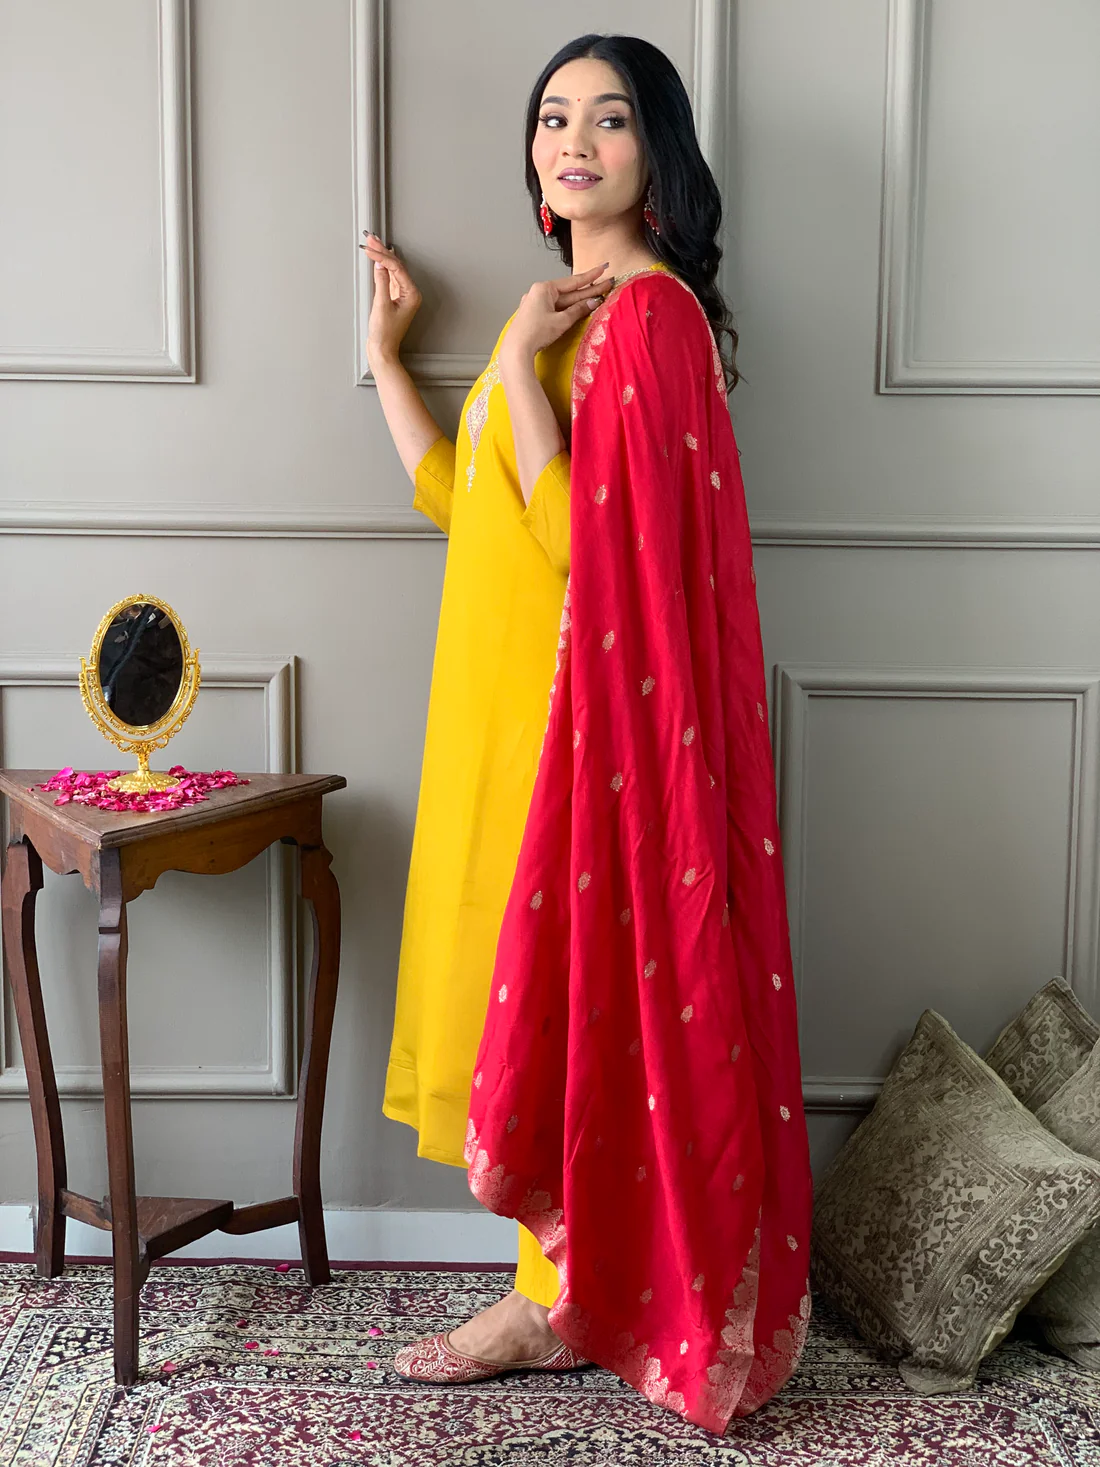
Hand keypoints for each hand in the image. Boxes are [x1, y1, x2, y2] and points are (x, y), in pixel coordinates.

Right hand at [360, 231, 421, 369]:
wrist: (382, 350)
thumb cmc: (384, 334)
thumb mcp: (381, 305)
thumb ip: (382, 282)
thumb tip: (379, 265)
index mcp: (412, 294)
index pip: (397, 268)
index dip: (383, 257)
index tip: (370, 249)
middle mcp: (410, 293)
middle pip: (396, 266)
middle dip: (382, 252)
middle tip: (371, 238)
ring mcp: (403, 295)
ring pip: (392, 270)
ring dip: (381, 257)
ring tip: (371, 243)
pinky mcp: (394, 298)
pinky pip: (389, 277)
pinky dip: (381, 267)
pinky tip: (377, 258)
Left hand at [501, 264, 613, 364]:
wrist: (516, 349)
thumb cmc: (536, 332)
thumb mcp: (562, 321)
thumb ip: (578, 310)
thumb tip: (593, 303)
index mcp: (544, 288)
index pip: (573, 281)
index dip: (590, 276)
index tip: (603, 268)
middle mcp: (538, 292)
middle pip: (568, 291)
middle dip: (587, 290)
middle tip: (606, 284)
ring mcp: (535, 303)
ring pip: (562, 301)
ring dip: (578, 301)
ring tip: (597, 297)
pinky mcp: (534, 314)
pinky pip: (554, 308)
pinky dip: (567, 309)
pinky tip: (577, 309)